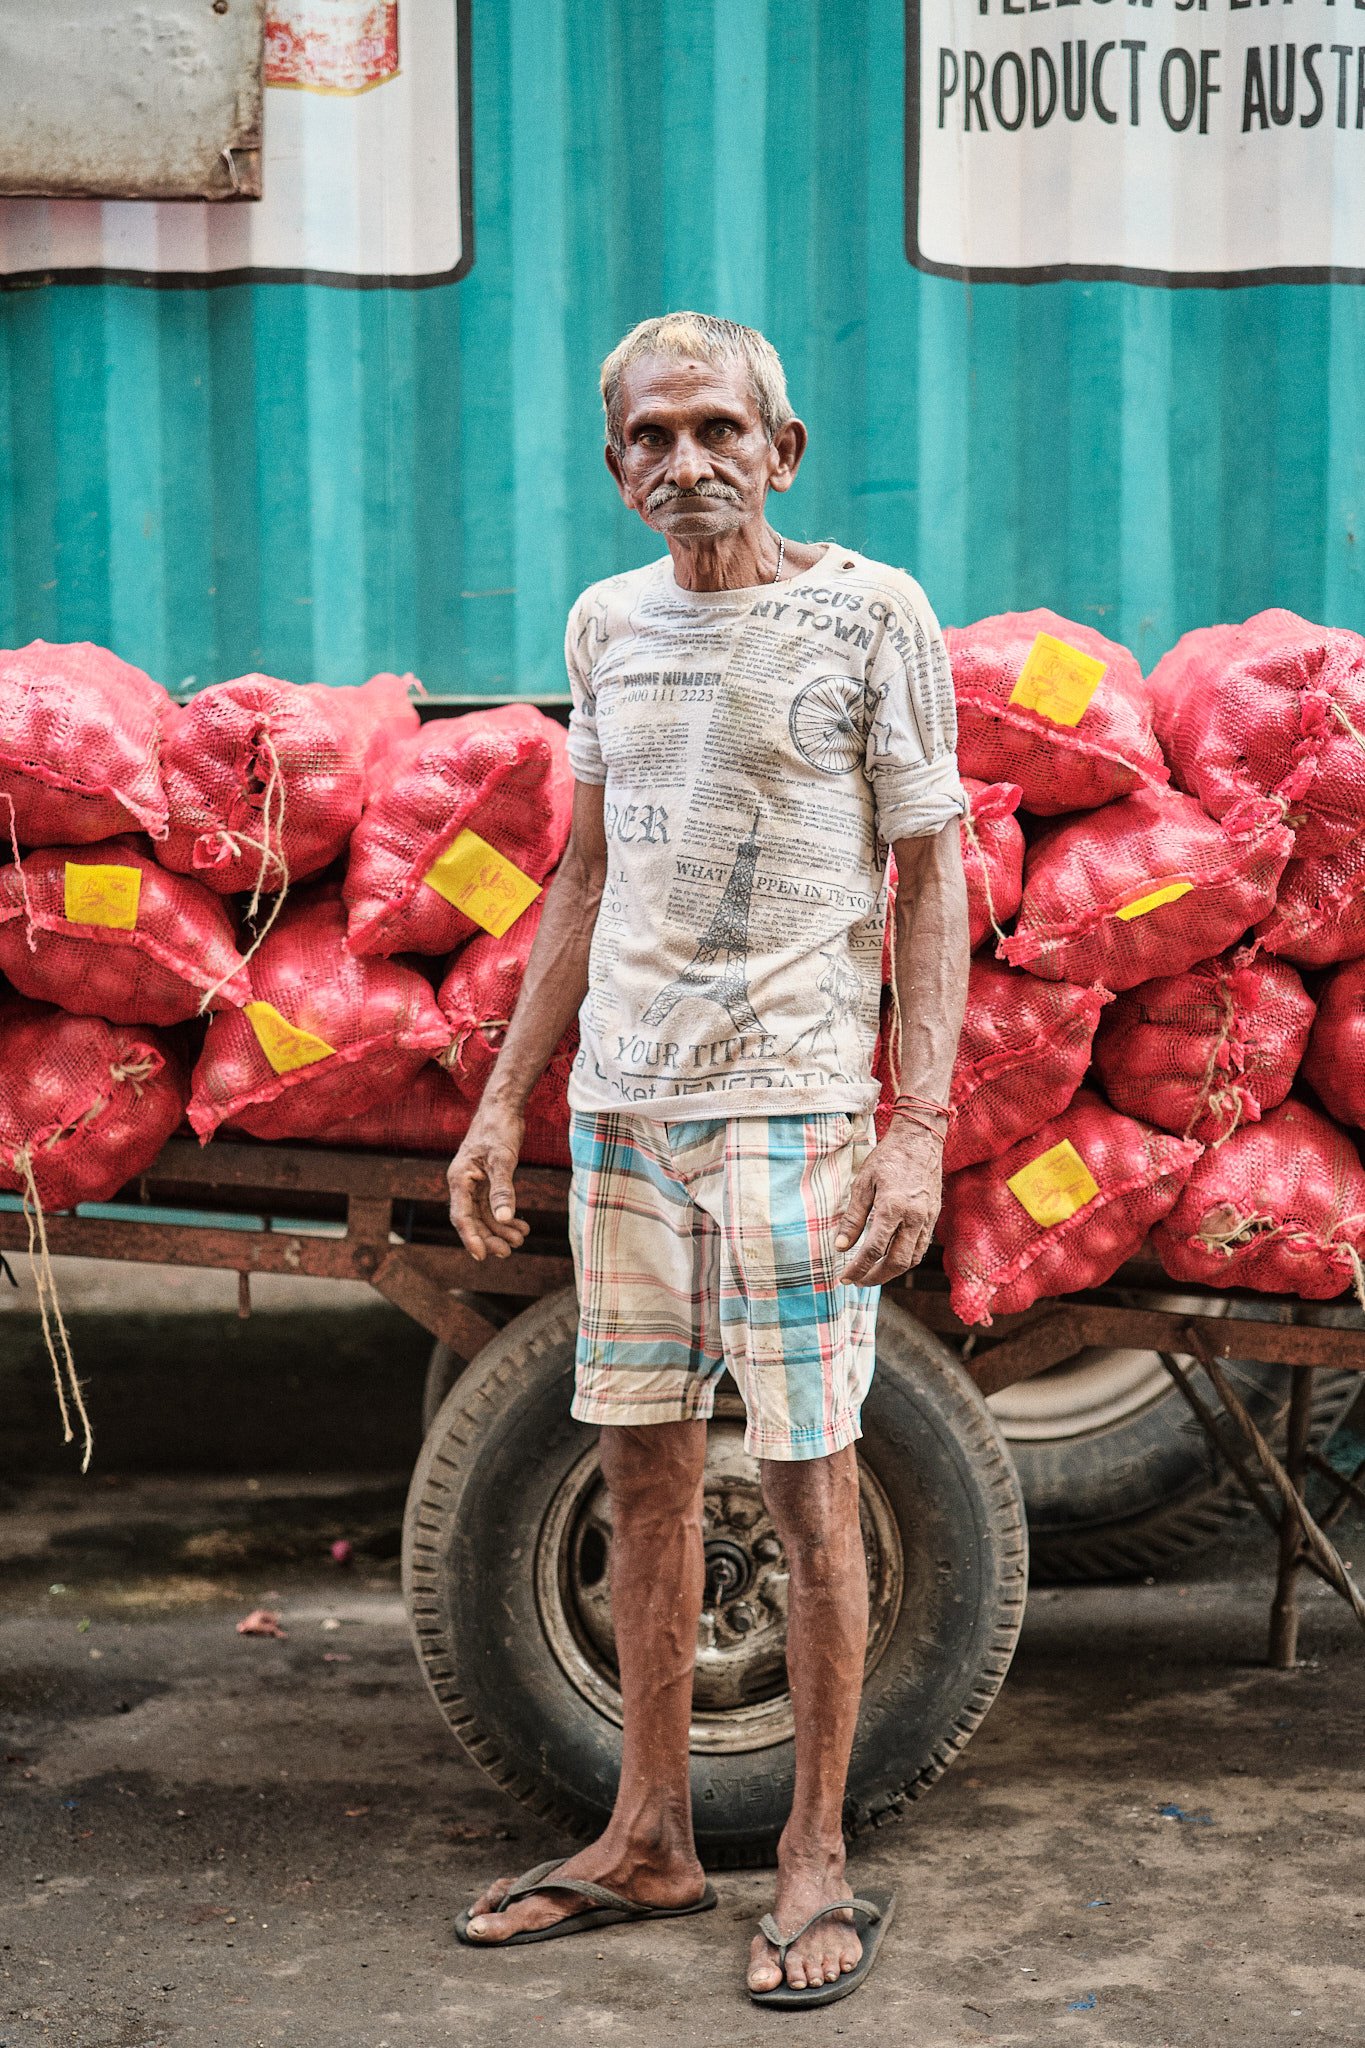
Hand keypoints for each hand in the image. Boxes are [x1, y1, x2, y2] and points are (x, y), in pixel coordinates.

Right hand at [447, 1102, 529, 1260]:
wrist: (503, 1108)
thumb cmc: (498, 1129)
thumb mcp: (502, 1159)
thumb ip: (502, 1190)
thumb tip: (503, 1219)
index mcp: (460, 1179)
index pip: (462, 1216)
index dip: (471, 1237)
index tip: (482, 1256)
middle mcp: (464, 1184)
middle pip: (473, 1220)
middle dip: (490, 1237)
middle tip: (509, 1251)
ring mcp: (475, 1183)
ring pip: (484, 1215)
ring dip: (500, 1229)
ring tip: (521, 1239)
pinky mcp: (487, 1180)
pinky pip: (493, 1206)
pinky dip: (506, 1217)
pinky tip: (521, 1226)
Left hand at [836, 1122, 943, 1285]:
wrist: (920, 1140)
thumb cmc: (888, 1158)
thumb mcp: (863, 1183)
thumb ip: (853, 1218)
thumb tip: (840, 1246)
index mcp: (893, 1208)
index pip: (874, 1250)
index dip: (858, 1268)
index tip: (845, 1278)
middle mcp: (914, 1217)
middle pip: (896, 1262)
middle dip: (875, 1277)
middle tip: (857, 1281)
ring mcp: (927, 1219)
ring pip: (912, 1259)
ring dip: (891, 1272)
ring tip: (872, 1274)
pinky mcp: (933, 1217)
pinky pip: (921, 1248)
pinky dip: (905, 1259)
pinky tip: (890, 1258)